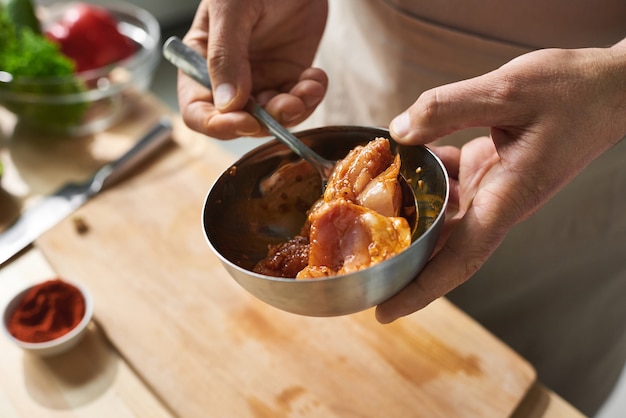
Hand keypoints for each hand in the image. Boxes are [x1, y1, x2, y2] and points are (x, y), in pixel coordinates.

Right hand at [178, 0, 328, 138]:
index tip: (243, 122)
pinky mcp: (289, 75)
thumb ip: (226, 56)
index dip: (216, 124)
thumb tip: (228, 104)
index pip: (198, 109)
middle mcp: (229, 76)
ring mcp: (261, 78)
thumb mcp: (231, 9)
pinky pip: (299, 102)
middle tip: (288, 104)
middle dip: (265, 121)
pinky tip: (317, 78)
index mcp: (202, 61)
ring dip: (293, 111)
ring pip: (273, 117)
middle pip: (239, 121)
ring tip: (309, 87)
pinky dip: (311, 97)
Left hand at [376, 40, 625, 322]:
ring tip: (361, 206)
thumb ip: (447, 109)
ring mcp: (493, 187)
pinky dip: (421, 174)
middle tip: (355, 263)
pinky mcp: (490, 167)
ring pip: (440, 213)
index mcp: (507, 199)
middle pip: (442, 246)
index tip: (386, 311)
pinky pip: (447, 180)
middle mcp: (497, 202)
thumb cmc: (572, 91)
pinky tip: (399, 154)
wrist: (609, 87)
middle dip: (400, 258)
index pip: (459, 259)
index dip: (421, 289)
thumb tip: (399, 133)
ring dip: (405, 211)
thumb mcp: (506, 90)